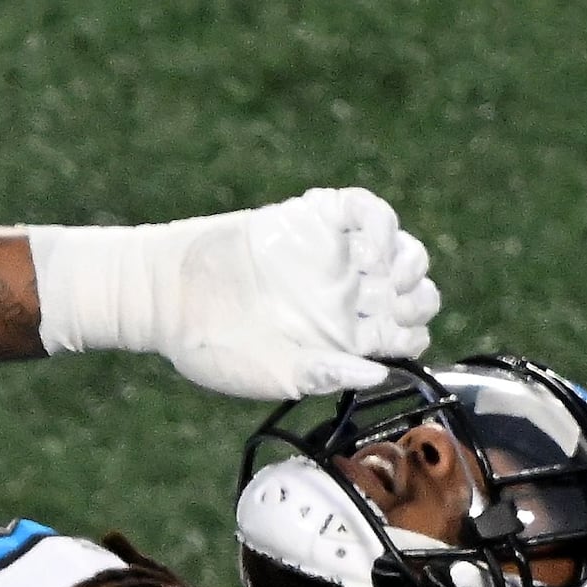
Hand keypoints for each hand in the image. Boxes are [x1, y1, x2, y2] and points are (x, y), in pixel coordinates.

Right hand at [34, 189, 437, 401]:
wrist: (170, 295)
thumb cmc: (213, 345)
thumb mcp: (275, 374)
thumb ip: (327, 374)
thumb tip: (380, 375)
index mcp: (340, 340)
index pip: (402, 336)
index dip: (412, 337)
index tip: (399, 340)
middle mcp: (345, 297)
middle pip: (411, 294)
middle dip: (417, 301)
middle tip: (393, 308)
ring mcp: (334, 257)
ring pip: (402, 252)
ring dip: (409, 265)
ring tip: (386, 277)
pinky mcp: (317, 220)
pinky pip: (368, 212)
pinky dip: (384, 225)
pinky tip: (371, 248)